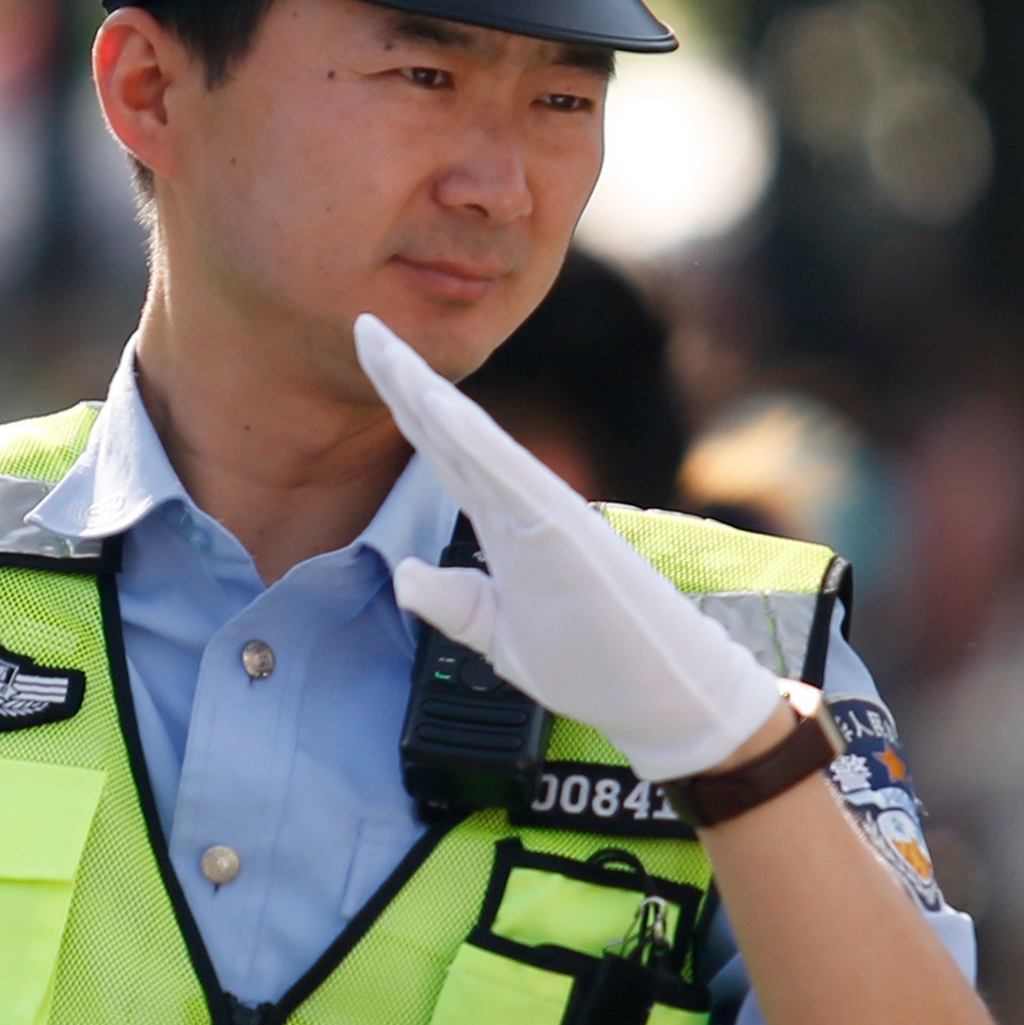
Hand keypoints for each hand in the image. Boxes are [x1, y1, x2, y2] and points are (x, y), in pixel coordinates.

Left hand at [352, 309, 783, 782]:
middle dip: (401, 379)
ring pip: (470, 439)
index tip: (369, 363)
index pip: (442, 454)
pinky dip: (471, 437)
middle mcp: (520, 506)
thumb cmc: (597, 664)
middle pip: (447, 432)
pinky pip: (508, 474)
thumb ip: (455, 602)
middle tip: (361, 326)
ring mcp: (542, 512)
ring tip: (382, 346)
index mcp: (504, 526)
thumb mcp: (501, 637)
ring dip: (424, 392)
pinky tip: (434, 403)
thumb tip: (402, 571)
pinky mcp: (562, 529)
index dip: (404, 408)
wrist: (663, 698)